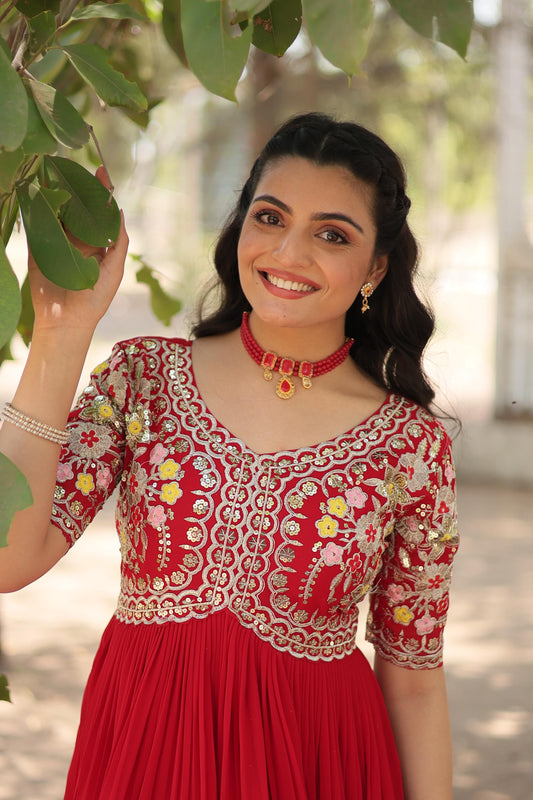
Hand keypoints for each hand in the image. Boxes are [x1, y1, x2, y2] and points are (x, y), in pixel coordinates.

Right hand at [28, 166, 128, 333]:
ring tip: (56, 173)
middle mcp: (77, 241)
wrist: (66, 321)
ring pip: (56, 212)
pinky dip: (36, 208)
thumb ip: (119, 242)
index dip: (101, 192)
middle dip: (77, 187)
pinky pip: (37, 225)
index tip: (102, 171)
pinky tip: (37, 192)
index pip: (99, 212)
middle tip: (75, 167)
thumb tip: (120, 211)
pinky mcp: (38, 249)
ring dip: (56, 193)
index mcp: (96, 244)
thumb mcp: (114, 269)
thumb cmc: (95, 299)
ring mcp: (57, 243)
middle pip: (77, 207)